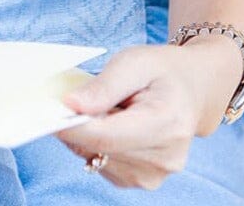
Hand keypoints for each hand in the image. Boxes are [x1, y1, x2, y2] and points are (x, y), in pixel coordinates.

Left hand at [54, 40, 238, 190]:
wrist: (193, 89)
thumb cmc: (162, 70)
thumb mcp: (134, 61)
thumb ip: (104, 85)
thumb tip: (70, 105)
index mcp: (167, 123)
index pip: (106, 135)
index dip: (73, 125)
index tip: (51, 109)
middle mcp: (164, 158)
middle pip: (99, 148)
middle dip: (79, 124)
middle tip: (79, 96)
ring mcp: (154, 175)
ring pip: (96, 158)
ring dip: (88, 134)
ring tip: (107, 107)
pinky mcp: (142, 182)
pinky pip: (102, 163)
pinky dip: (96, 143)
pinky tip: (111, 123)